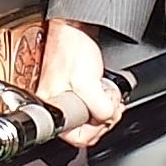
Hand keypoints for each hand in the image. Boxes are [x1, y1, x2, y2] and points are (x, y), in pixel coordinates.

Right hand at [35, 19, 126, 149]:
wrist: (74, 28)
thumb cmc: (73, 48)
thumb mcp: (88, 82)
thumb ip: (98, 106)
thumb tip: (107, 117)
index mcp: (52, 109)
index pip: (77, 137)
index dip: (96, 128)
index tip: (106, 116)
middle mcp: (56, 108)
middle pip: (85, 131)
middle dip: (104, 119)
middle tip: (113, 105)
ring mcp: (65, 100)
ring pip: (90, 120)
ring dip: (106, 109)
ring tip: (110, 95)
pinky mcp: (74, 92)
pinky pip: (92, 107)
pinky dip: (104, 102)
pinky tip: (107, 92)